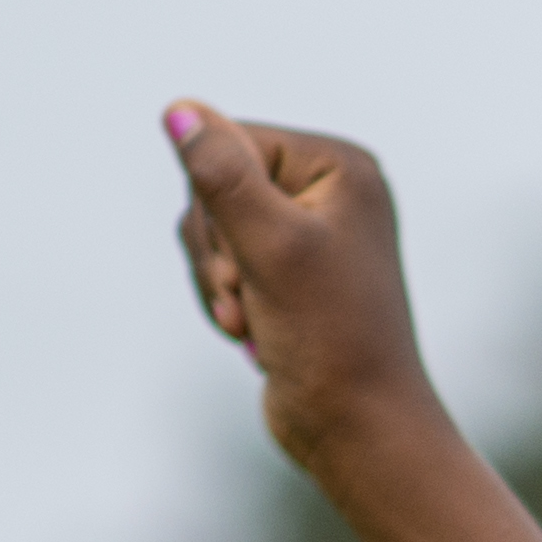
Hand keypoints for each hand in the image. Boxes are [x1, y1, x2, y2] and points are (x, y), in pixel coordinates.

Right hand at [162, 107, 445, 480]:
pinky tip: (253, 337)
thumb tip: (180, 110)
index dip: (218, 209)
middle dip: (216, 253)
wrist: (361, 432)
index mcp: (341, 166)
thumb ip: (222, 175)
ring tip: (250, 325)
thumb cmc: (330, 341)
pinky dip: (226, 303)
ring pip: (210, 229)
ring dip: (217, 284)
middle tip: (249, 303)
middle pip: (214, 186)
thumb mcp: (270, 248)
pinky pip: (222, 265)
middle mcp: (330, 191)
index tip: (252, 266)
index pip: (228, 143)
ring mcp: (310, 234)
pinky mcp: (290, 275)